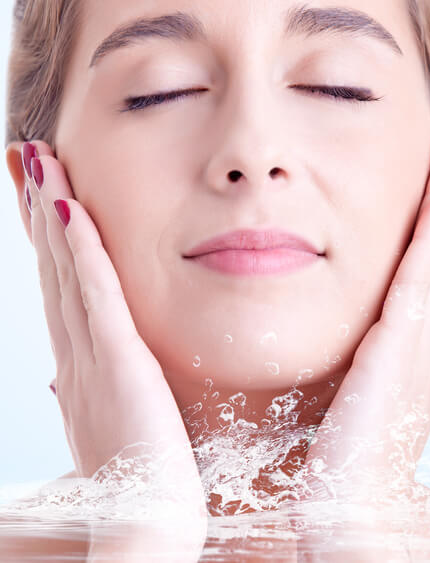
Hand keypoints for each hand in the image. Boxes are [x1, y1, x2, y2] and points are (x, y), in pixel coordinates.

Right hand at [21, 141, 204, 513]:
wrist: (146, 531)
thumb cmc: (148, 484)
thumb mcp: (119, 433)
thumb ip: (102, 398)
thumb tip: (69, 381)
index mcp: (83, 372)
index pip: (64, 290)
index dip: (50, 240)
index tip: (44, 194)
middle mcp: (76, 359)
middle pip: (53, 270)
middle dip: (38, 212)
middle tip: (27, 157)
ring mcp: (91, 361)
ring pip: (66, 272)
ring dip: (51, 214)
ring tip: (40, 162)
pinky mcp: (117, 367)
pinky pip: (97, 299)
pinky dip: (82, 254)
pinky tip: (73, 213)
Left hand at [303, 117, 429, 505]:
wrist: (346, 518)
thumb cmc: (336, 473)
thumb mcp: (340, 405)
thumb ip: (344, 369)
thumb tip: (329, 345)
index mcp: (411, 358)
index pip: (424, 273)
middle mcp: (426, 346)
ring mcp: (420, 347)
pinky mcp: (401, 352)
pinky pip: (421, 279)